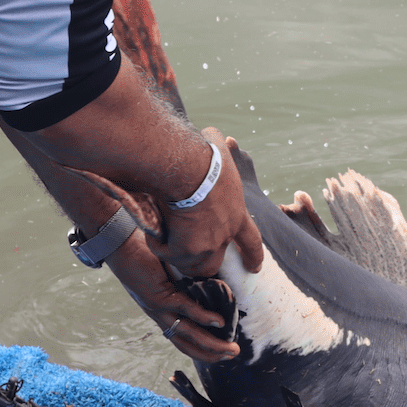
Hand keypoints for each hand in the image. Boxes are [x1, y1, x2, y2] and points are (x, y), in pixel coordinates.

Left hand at [104, 230, 239, 363]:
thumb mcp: (170, 273)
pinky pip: (184, 309)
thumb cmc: (145, 254)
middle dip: (211, 353)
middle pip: (186, 343)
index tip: (223, 350)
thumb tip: (211, 282)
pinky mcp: (157, 296)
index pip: (184, 338)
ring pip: (186, 333)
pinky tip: (218, 322)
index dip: (203, 348)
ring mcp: (157, 308)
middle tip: (233, 355)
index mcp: (162, 312)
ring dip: (210, 343)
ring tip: (229, 348)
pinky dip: (203, 317)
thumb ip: (187, 282)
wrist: (120, 243)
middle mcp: (159, 315)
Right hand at [151, 130, 263, 278]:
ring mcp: (208, 245)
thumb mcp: (220, 153)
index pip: (252, 241)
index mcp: (238, 215)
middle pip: (214, 263)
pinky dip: (157, 245)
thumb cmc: (202, 156)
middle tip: (185, 254)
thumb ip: (222, 150)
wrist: (188, 168)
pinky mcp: (187, 250)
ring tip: (163, 239)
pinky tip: (151, 230)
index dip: (253, 256)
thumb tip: (217, 138)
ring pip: (190, 265)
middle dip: (201, 263)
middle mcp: (225, 234)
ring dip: (176, 255)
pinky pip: (167, 253)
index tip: (254, 268)